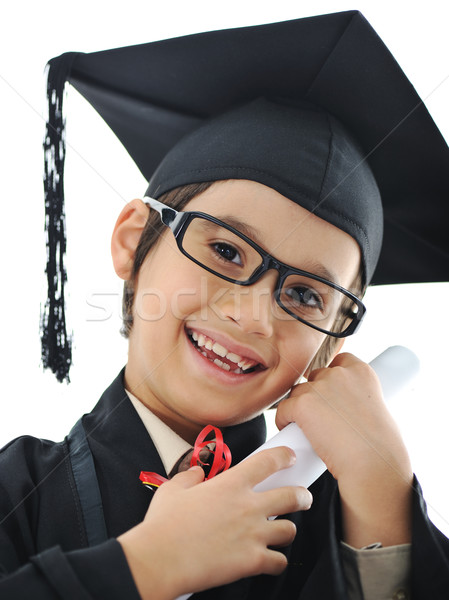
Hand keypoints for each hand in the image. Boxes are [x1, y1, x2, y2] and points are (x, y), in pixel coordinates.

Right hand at [119, 446, 312, 599]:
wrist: (161, 559)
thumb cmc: (164, 525)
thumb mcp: (173, 489)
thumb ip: (189, 477)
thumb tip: (196, 473)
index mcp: (230, 484)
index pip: (268, 461)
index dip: (283, 456)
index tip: (288, 457)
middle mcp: (248, 506)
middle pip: (292, 496)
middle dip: (303, 495)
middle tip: (303, 497)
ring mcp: (253, 534)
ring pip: (290, 530)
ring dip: (287, 530)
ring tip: (282, 530)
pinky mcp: (252, 561)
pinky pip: (279, 562)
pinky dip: (276, 562)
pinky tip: (270, 560)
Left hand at [275, 352, 412, 547]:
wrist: (373, 465)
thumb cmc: (380, 448)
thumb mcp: (377, 410)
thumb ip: (359, 399)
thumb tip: (343, 408)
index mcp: (362, 372)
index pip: (339, 361)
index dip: (332, 379)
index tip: (332, 396)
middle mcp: (339, 374)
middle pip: (315, 377)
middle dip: (315, 394)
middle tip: (321, 419)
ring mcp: (319, 387)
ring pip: (298, 393)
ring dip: (300, 408)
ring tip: (309, 429)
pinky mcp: (302, 404)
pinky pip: (283, 409)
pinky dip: (284, 421)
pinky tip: (291, 431)